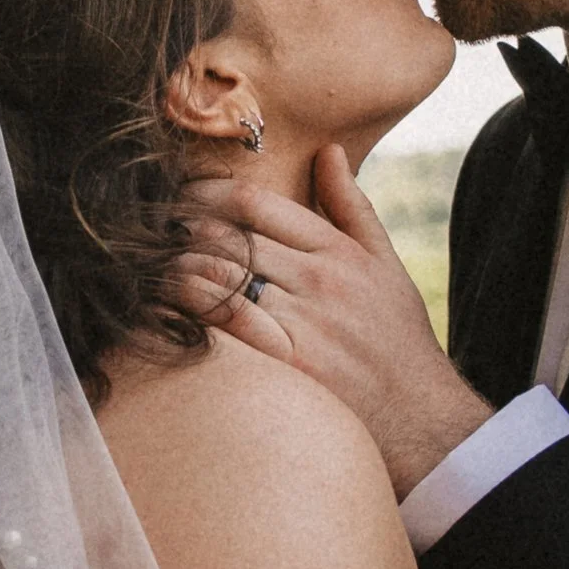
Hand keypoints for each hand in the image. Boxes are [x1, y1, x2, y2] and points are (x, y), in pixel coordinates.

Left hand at [181, 146, 493, 495]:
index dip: (204, 193)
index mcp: (338, 250)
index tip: (177, 197)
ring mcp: (302, 320)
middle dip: (178, 228)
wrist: (421, 418)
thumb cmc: (397, 340)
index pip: (254, 203)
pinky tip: (163, 303)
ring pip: (217, 273)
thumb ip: (352, 206)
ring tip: (149, 265)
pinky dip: (187, 305)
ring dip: (174, 264)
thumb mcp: (386, 264)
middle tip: (147, 230)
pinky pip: (222, 320)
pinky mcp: (287, 362)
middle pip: (227, 235)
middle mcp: (319, 279)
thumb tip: (328, 151)